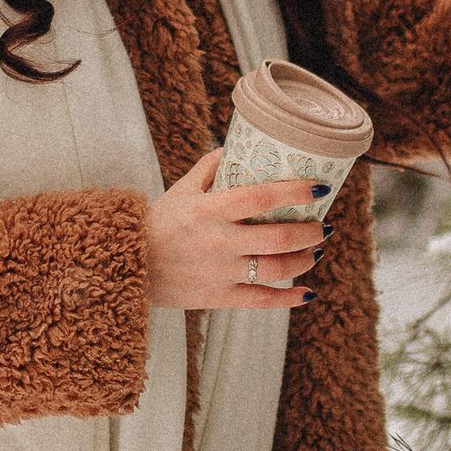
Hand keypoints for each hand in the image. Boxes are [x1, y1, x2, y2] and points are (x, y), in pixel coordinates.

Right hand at [143, 151, 323, 309]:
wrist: (127, 266)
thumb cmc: (157, 223)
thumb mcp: (180, 190)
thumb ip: (209, 168)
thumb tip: (236, 149)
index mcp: (211, 210)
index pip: (261, 197)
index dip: (295, 192)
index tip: (319, 187)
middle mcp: (220, 242)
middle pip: (279, 237)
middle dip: (310, 231)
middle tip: (323, 224)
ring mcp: (222, 272)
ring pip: (277, 268)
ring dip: (305, 259)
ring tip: (315, 250)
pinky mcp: (219, 297)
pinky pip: (262, 301)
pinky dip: (289, 299)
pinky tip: (308, 293)